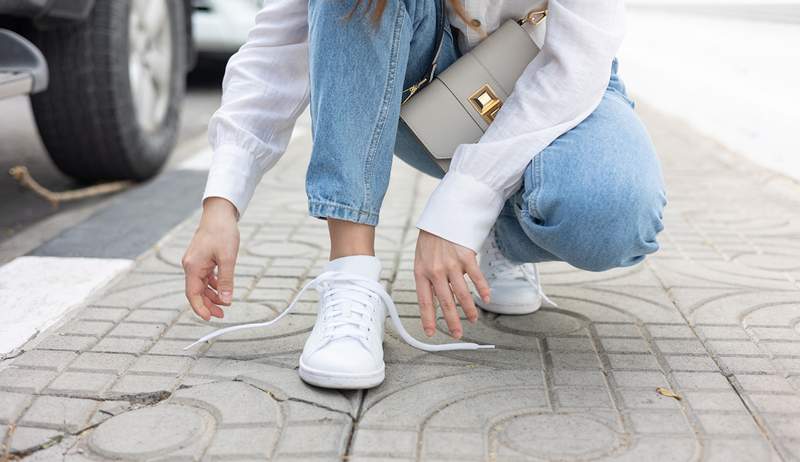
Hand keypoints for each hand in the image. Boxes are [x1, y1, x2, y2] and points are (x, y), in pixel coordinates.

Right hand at [182, 197, 239, 320]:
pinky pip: (204, 277)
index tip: (209, 318)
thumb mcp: (227, 258)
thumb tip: (226, 300)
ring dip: (211, 295)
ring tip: (224, 304)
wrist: (219, 213)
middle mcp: (190, 266)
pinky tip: (222, 289)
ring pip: (201, 285)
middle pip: (196, 292)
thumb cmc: (222, 232)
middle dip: (207, 304)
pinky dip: (213, 285)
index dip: (200, 309)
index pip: (193, 294)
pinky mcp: (201, 259)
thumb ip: (226, 280)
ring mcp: (195, 262)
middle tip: (221, 314)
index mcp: (193, 267)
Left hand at [414, 230, 490, 338]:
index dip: (428, 319)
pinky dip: (483, 289)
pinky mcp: (466, 257)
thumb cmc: (430, 240)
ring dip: (469, 309)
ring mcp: (452, 264)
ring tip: (473, 320)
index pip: (425, 301)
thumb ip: (428, 280)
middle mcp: (436, 271)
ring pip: (462, 293)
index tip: (431, 332)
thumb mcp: (422, 260)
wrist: (442, 216)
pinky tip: (487, 298)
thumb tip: (438, 300)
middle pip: (446, 302)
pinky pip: (476, 277)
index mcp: (421, 273)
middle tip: (457, 334)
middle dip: (452, 321)